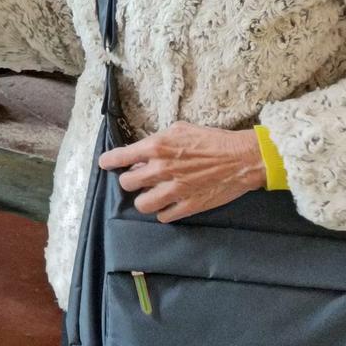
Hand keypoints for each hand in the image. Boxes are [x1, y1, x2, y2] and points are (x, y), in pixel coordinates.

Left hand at [97, 122, 265, 222]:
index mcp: (157, 147)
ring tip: (151, 194)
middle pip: (127, 183)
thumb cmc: (212, 140)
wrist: (241, 159)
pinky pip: (163, 216)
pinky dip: (162, 211)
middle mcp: (161, 169)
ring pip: (141, 204)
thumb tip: (143, 153)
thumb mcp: (180, 129)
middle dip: (129, 181)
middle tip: (136, 179)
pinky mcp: (187, 206)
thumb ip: (158, 141)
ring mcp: (173, 191)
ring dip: (143, 199)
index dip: (109, 161)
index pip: (120, 157)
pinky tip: (168, 204)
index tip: (104, 164)